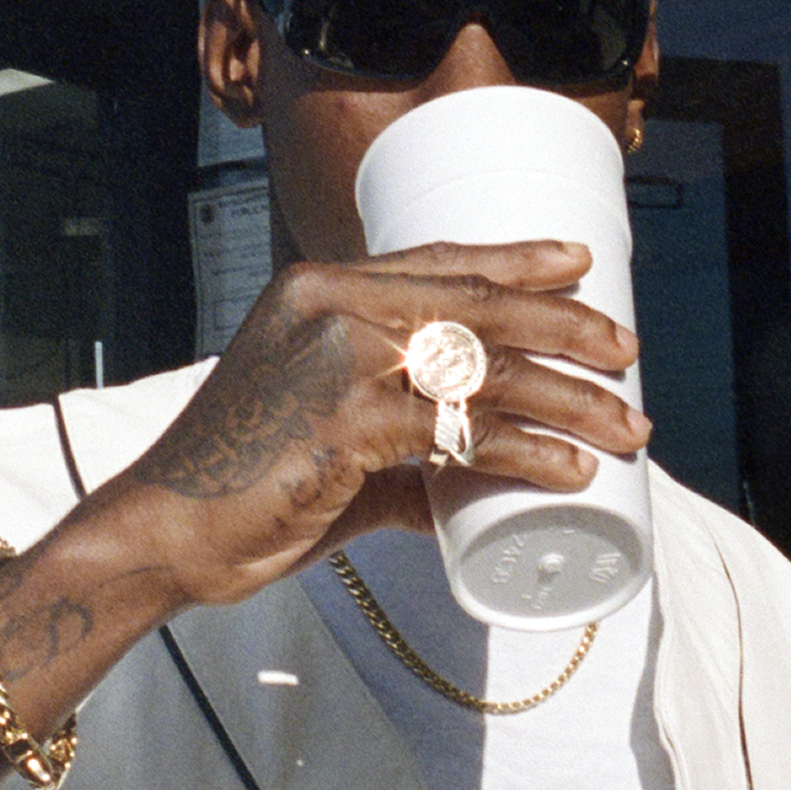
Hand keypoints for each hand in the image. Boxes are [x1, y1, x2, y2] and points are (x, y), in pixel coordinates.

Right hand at [105, 239, 646, 607]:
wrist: (165, 530)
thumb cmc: (243, 488)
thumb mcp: (329, 445)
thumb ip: (397, 457)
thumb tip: (466, 488)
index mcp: (319, 290)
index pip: (439, 259)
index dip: (515, 258)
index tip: (578, 263)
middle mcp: (329, 306)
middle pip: (478, 303)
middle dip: (567, 324)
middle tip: (625, 351)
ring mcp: (337, 360)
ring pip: (485, 366)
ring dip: (570, 396)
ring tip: (624, 423)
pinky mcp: (345, 423)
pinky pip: (462, 431)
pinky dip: (527, 452)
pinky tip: (568, 470)